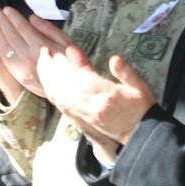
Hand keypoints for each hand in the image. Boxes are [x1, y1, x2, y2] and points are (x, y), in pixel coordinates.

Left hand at [0, 7, 71, 99]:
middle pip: (12, 36)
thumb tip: (33, 18)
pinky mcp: (19, 75)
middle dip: (3, 22)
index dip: (14, 17)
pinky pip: (5, 59)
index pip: (23, 28)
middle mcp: (29, 56)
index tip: (7, 9)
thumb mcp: (66, 42)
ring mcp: (22, 67)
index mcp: (41, 46)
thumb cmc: (71, 63)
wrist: (70, 91)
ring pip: (6, 47)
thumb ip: (49, 29)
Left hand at [36, 46, 156, 146]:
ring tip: (43, 63)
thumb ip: (126, 72)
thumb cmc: (141, 108)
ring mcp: (83, 114)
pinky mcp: (80, 120)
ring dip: (48, 79)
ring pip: (59, 96)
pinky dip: (51, 92)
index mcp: (106, 96)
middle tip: (44, 52)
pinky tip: (48, 83)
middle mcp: (91, 106)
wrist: (139, 134)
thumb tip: (114, 59)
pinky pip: (61, 106)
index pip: (81, 77)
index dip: (67, 64)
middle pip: (64, 86)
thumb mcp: (140, 87)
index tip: (58, 50)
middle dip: (51, 68)